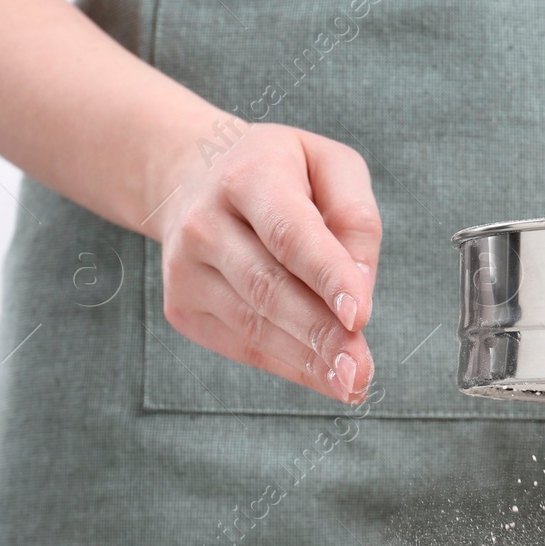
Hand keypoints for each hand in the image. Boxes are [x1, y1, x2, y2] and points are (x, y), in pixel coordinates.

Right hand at [151, 120, 381, 402]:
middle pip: (269, 287)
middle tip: (361, 367)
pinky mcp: (182, 307)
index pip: (290, 234)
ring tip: (353, 379)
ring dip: (307, 359)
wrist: (191, 175)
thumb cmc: (279, 174)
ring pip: (254, 325)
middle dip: (320, 333)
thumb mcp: (329, 165)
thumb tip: (362, 286)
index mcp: (248, 176)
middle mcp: (205, 223)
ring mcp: (185, 269)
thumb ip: (355, 217)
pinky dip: (289, 366)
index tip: (359, 316)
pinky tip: (326, 376)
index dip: (327, 276)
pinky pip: (243, 346)